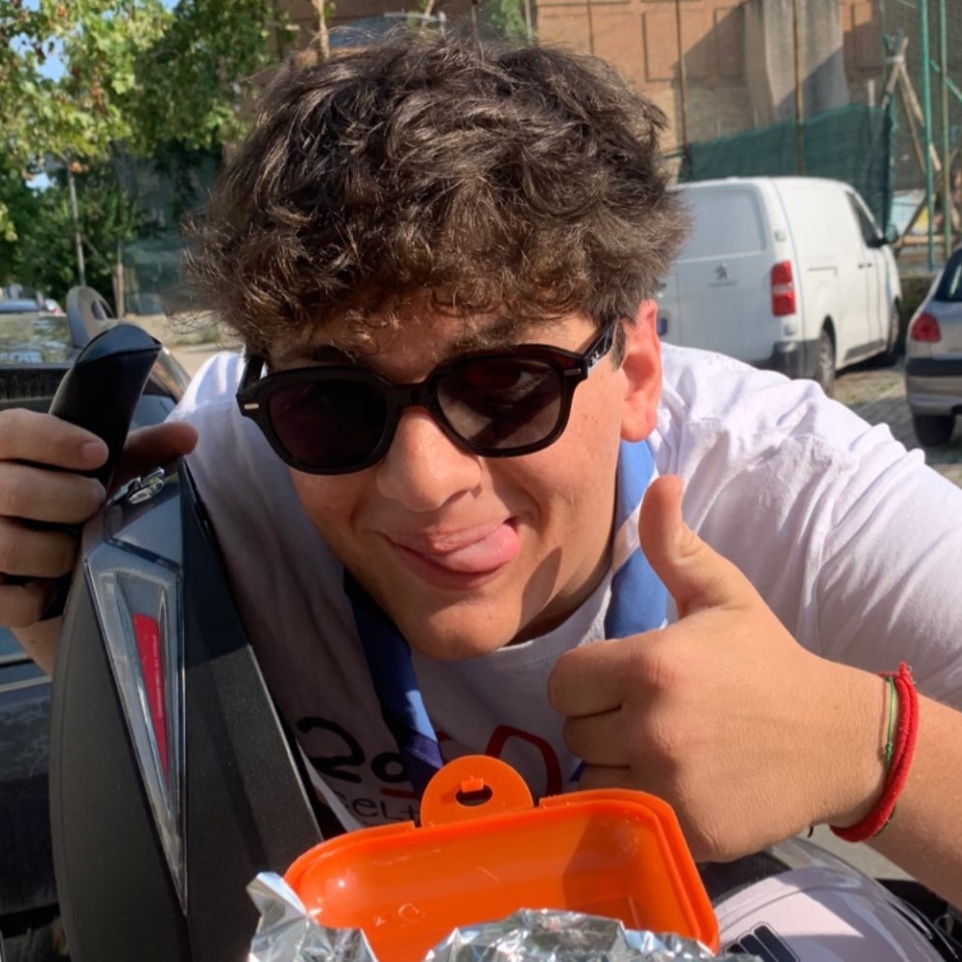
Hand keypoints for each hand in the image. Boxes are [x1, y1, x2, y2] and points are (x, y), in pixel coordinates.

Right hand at [0, 409, 196, 669]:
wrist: (47, 573)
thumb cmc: (71, 508)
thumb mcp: (104, 473)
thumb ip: (141, 450)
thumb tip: (186, 436)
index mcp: (2, 453)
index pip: (13, 433)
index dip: (55, 441)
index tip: (98, 454)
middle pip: (15, 491)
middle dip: (71, 501)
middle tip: (95, 506)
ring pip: (10, 547)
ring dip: (58, 553)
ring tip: (76, 550)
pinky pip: (10, 600)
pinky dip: (40, 598)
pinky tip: (55, 587)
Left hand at [548, 474, 885, 860]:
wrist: (834, 739)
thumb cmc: (765, 660)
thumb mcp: (721, 594)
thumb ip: (672, 543)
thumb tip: (659, 479)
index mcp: (650, 663)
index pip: (563, 682)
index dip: (585, 681)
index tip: (615, 680)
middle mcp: (651, 726)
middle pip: (573, 730)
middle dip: (598, 720)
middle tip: (643, 713)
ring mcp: (667, 785)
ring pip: (589, 776)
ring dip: (611, 764)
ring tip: (654, 749)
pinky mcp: (683, 830)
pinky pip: (618, 819)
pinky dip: (631, 805)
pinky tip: (667, 783)